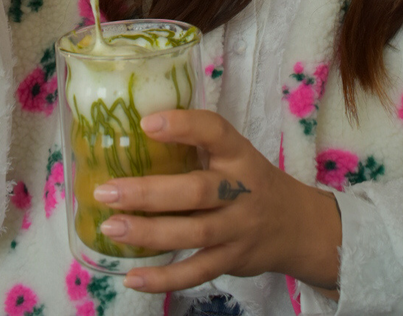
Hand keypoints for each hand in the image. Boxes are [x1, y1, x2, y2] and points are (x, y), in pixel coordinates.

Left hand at [93, 110, 340, 294]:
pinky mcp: (232, 260)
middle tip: (106, 190)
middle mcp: (242, 189)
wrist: (296, 225)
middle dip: (149, 192)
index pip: (215, 132)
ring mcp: (238, 228)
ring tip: (111, 227)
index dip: (183, 125)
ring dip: (149, 232)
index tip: (146, 123)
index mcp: (239, 153)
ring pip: (193, 233)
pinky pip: (196, 271)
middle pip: (196, 190)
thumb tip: (135, 127)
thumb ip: (199, 144)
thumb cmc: (251, 180)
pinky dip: (164, 278)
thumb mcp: (235, 154)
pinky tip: (132, 277)